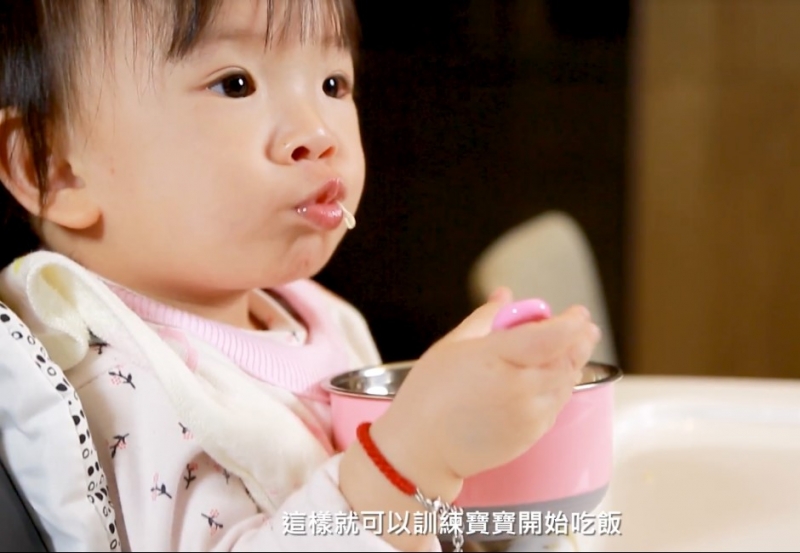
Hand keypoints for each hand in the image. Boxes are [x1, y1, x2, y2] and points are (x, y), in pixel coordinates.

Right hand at [371, 288, 600, 488]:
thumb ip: (486, 318)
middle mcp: (520, 387)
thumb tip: (503, 297)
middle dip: (581, 341)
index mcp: (498, 358)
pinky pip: (556, 407)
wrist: (422, 449)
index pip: (553, 335)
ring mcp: (528, 414)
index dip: (573, 322)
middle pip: (568, 359)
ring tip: (570, 352)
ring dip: (573, 365)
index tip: (578, 314)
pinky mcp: (531, 436)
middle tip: (585, 329)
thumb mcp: (453, 346)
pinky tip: (551, 381)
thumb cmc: (428, 396)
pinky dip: (559, 390)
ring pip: (566, 384)